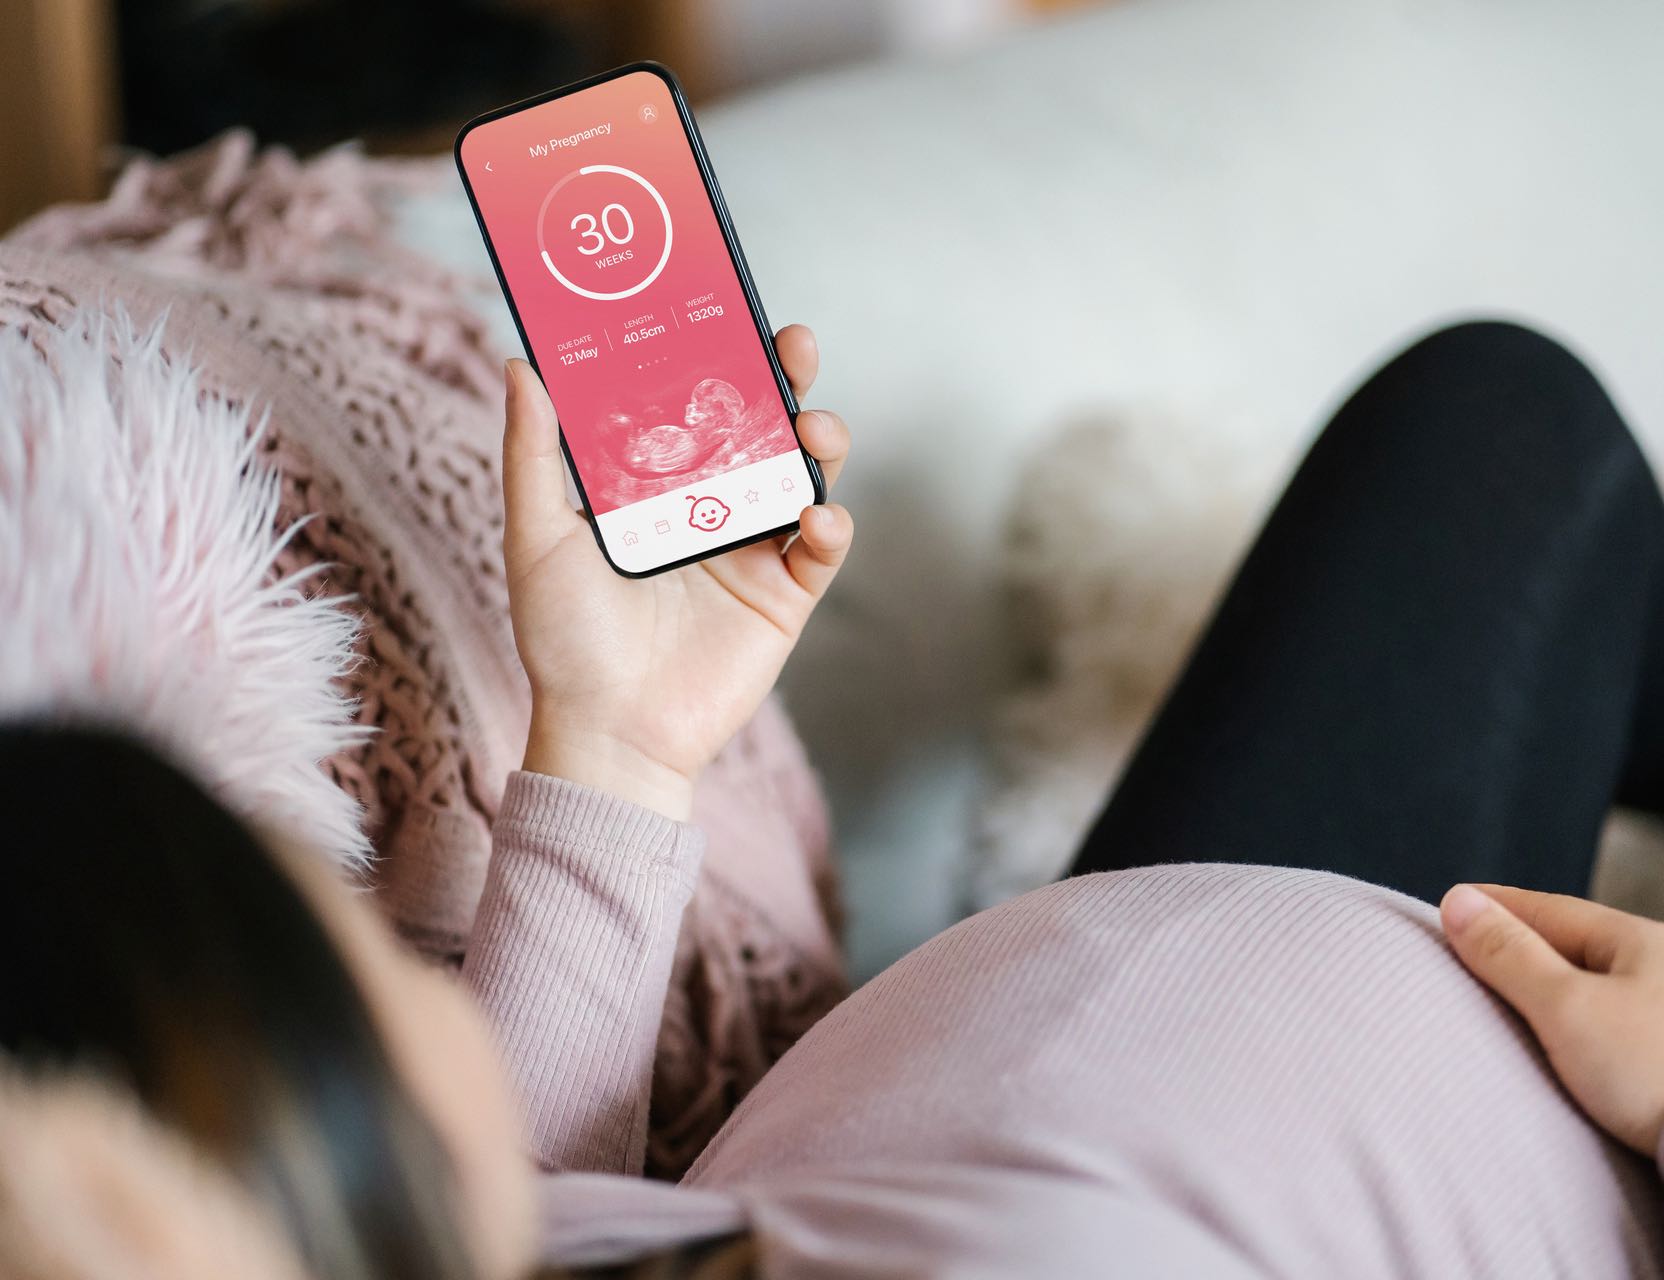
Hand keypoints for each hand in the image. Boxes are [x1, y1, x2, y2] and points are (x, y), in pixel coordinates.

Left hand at [501, 324, 851, 819]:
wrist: (609, 731)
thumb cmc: (564, 639)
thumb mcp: (537, 536)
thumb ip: (532, 453)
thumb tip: (519, 364)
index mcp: (657, 485)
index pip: (698, 404)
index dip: (720, 358)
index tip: (728, 313)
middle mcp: (710, 508)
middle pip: (763, 427)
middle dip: (788, 380)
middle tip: (794, 346)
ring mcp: (752, 551)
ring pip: (805, 475)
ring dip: (821, 440)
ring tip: (813, 429)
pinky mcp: (784, 598)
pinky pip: (822, 550)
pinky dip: (830, 524)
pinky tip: (812, 513)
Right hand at [1441, 882, 1663, 1156]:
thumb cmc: (1651, 1073)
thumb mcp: (1566, 1005)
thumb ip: (1509, 953)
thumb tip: (1458, 902)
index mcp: (1641, 941)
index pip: (1549, 908)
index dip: (1495, 905)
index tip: (1451, 904)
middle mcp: (1662, 969)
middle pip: (1573, 945)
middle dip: (1519, 943)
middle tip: (1467, 946)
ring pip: (1593, 985)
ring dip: (1546, 987)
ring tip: (1504, 994)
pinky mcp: (1663, 1059)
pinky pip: (1608, 1022)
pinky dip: (1573, 1021)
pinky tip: (1558, 1037)